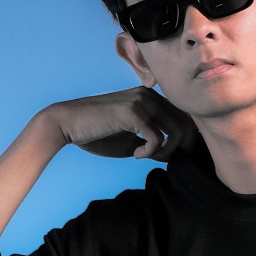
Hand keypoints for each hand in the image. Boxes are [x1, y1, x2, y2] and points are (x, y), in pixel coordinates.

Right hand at [40, 87, 195, 161]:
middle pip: (187, 124)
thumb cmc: (97, 134)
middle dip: (182, 148)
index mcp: (151, 98)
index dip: (186, 141)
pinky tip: (135, 155)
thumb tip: (176, 156)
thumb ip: (154, 145)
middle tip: (163, 160)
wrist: (67, 124)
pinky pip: (158, 138)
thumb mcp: (132, 141)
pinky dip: (150, 152)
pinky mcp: (133, 112)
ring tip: (147, 157)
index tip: (171, 157)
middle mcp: (150, 95)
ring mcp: (142, 101)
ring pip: (177, 131)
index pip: (185, 117)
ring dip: (167, 151)